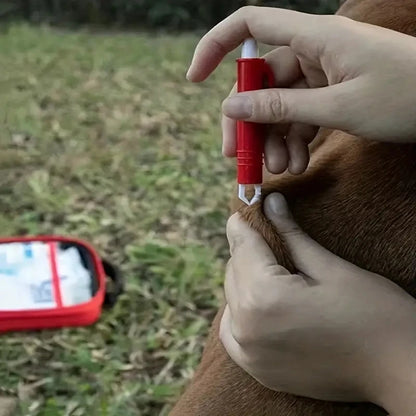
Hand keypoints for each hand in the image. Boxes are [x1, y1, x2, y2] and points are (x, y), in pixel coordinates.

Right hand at [187, 7, 415, 173]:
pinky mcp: (331, 92)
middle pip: (260, 81)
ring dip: (274, 139)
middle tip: (237, 157)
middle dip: (248, 121)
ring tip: (280, 169)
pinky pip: (300, 114)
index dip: (216, 47)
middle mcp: (313, 50)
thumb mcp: (338, 107)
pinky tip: (297, 162)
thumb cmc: (407, 96)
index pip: (250, 26)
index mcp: (315, 37)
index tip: (195, 78)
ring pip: (279, 104)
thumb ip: (281, 108)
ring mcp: (322, 73)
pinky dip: (295, 139)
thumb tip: (231, 108)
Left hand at [221, 193, 415, 415]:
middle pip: (233, 273)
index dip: (242, 226)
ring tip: (266, 268)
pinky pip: (232, 332)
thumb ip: (292, 235)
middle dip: (246, 251)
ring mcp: (250, 354)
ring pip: (231, 300)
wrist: (399, 371)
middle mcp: (248, 329)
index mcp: (265, 298)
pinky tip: (259, 302)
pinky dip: (239, 313)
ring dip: (243, 280)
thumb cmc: (373, 314)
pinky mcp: (258, 371)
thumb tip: (271, 203)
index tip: (242, 211)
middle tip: (262, 235)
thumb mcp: (330, 268)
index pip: (243, 248)